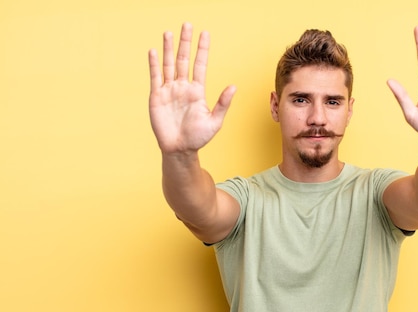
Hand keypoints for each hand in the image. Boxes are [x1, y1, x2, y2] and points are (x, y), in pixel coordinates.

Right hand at [148, 23, 235, 153]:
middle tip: (187, 24)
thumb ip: (222, 103)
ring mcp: (169, 90)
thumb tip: (233, 86)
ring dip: (168, 48)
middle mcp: (183, 87)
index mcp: (197, 91)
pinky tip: (154, 51)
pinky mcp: (157, 97)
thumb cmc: (198, 138)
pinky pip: (155, 77)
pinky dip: (154, 64)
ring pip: (169, 64)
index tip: (205, 33)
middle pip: (184, 60)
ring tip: (169, 32)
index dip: (202, 49)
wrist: (180, 150)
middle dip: (186, 42)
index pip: (200, 65)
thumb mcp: (215, 121)